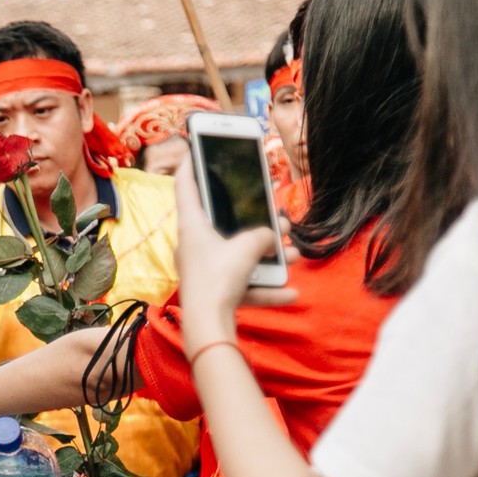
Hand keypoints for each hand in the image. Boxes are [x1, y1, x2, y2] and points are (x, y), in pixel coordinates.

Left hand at [172, 149, 297, 351]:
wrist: (208, 328)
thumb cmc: (218, 280)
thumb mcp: (247, 247)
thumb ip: (263, 236)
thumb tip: (272, 239)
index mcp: (192, 226)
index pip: (186, 185)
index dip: (191, 164)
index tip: (195, 149)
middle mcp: (194, 245)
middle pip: (223, 223)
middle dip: (253, 220)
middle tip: (273, 212)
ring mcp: (204, 270)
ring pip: (238, 256)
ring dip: (267, 256)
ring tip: (292, 255)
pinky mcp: (214, 293)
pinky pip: (243, 286)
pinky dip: (265, 289)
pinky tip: (289, 293)